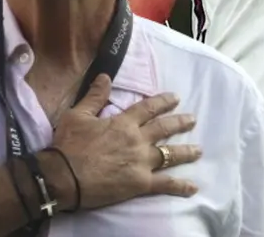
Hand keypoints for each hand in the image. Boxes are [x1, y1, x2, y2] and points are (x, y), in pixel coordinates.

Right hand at [52, 74, 200, 209]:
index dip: (163, 102)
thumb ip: (94, 96)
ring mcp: (142, 162)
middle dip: (180, 123)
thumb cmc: (69, 145)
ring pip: (170, 154)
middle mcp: (137, 140)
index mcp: (123, 123)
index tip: (175, 98)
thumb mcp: (78, 115)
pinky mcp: (141, 183)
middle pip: (164, 129)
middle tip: (192, 119)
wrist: (65, 177)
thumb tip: (105, 76)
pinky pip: (165, 184)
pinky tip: (193, 188)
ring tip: (198, 150)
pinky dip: (180, 186)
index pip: (148, 108)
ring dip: (186, 151)